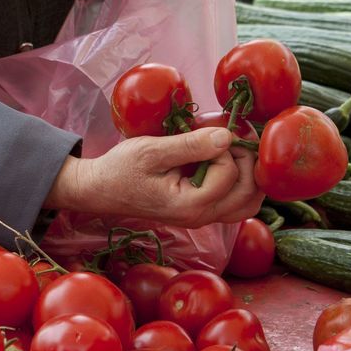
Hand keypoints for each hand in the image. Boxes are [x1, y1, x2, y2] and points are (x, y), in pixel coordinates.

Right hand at [45, 127, 264, 226]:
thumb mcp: (152, 151)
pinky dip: (240, 182)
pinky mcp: (201, 212)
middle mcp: (201, 217)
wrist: (101, 189)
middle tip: (228, 136)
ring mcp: (203, 218)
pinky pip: (236, 203)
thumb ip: (191, 145)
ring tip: (230, 149)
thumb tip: (227, 136)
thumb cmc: (121, 169)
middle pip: (249, 194)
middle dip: (246, 161)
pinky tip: (224, 161)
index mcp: (189, 205)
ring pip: (248, 203)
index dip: (224, 149)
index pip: (229, 175)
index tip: (207, 132)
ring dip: (248, 174)